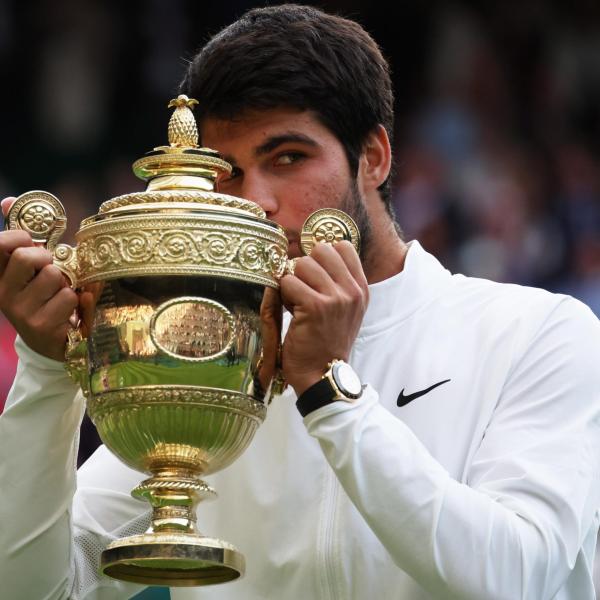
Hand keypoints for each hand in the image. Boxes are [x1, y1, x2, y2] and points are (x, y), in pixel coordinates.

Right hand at [0, 197, 77, 360]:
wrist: (51, 343)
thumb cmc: (43, 296)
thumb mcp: (31, 268)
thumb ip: (22, 237)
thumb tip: (7, 201)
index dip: (19, 236)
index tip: (31, 242)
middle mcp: (3, 294)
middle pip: (29, 256)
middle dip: (48, 259)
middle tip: (51, 272)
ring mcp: (20, 312)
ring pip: (55, 277)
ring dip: (67, 284)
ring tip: (61, 295)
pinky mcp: (41, 326)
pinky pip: (70, 297)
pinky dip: (78, 301)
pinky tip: (70, 312)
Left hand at [279, 240, 368, 395]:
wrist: (323, 374)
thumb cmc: (327, 342)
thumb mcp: (345, 310)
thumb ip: (337, 282)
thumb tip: (314, 254)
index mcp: (361, 288)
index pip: (342, 246)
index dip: (322, 257)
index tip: (315, 277)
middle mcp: (352, 290)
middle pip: (320, 250)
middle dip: (305, 267)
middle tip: (304, 291)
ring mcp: (335, 298)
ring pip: (302, 264)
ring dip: (293, 282)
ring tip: (297, 303)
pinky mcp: (315, 306)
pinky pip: (288, 282)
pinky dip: (283, 296)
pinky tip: (292, 312)